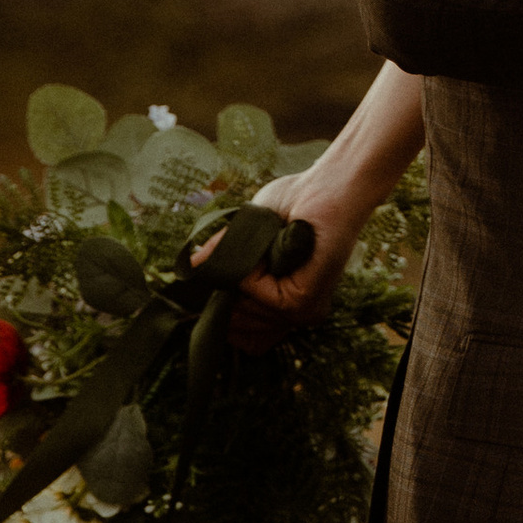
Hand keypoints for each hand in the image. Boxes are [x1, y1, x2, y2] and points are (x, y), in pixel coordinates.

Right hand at [195, 63, 424, 338]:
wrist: (331, 185)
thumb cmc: (297, 201)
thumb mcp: (250, 229)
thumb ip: (224, 253)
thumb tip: (191, 267)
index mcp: (285, 302)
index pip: (243, 337)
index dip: (222, 314)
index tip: (212, 287)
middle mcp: (295, 315)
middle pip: (236, 326)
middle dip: (227, 291)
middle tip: (249, 253)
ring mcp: (301, 312)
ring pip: (241, 308)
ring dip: (243, 273)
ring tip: (268, 244)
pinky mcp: (303, 301)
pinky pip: (254, 293)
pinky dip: (253, 268)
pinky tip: (273, 247)